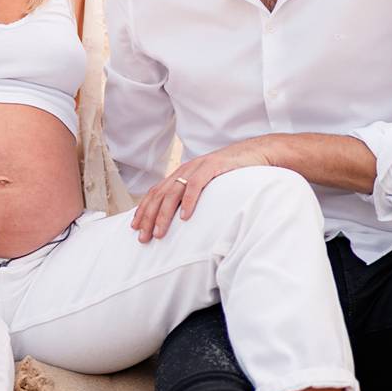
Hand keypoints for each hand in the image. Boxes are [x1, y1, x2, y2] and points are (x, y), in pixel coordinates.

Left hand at [132, 138, 273, 242]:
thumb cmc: (233, 173)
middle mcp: (186, 169)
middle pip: (160, 194)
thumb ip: (194, 195)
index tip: (135, 228)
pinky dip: (189, 202)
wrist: (256, 153)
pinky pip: (196, 186)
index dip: (144, 209)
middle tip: (143, 237)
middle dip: (149, 217)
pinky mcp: (213, 167)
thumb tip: (182, 218)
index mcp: (182, 173)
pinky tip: (185, 218)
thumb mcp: (209, 184)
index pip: (155, 192)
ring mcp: (199, 167)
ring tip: (159, 232)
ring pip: (174, 192)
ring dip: (164, 215)